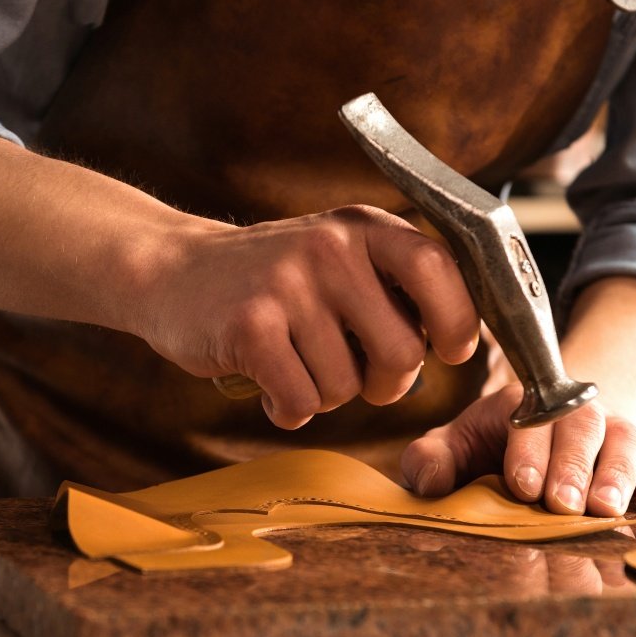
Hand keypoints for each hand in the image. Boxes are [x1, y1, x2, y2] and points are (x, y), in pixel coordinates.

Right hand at [134, 205, 480, 428]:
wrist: (170, 270)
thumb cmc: (271, 280)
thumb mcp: (337, 257)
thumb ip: (395, 286)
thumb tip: (465, 342)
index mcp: (363, 227)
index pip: (439, 271)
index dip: (456, 322)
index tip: (448, 350)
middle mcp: (330, 248)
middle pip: (401, 352)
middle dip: (384, 383)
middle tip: (353, 373)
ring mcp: (288, 285)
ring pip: (346, 387)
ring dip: (325, 395)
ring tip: (295, 364)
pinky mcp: (249, 326)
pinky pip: (301, 401)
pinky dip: (288, 409)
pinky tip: (269, 385)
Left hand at [400, 383, 635, 515]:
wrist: (551, 435)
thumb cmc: (492, 448)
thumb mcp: (456, 447)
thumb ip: (432, 459)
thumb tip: (427, 479)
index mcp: (525, 405)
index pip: (530, 419)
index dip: (528, 450)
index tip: (522, 485)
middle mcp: (575, 414)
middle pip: (581, 429)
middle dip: (572, 467)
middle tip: (563, 504)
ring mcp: (615, 433)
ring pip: (625, 443)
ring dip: (617, 474)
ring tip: (605, 509)